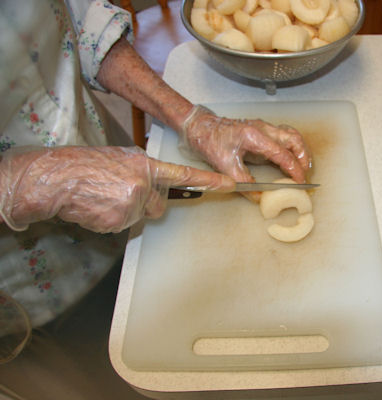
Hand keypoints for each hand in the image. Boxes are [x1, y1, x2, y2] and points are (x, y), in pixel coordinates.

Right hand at [0, 146, 233, 232]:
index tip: (230, 184)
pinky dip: (113, 219)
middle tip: (120, 193)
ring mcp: (131, 205)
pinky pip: (124, 225)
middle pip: (158, 205)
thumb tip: (153, 185)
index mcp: (146, 166)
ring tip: (104, 198)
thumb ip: (144, 171)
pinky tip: (98, 208)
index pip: (185, 175)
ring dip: (126, 211)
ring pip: (140, 216)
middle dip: (145, 203)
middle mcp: (143, 186)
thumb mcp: (121, 159)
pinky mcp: (118, 222)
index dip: (209, 180)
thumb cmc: (87, 165)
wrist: (58, 179)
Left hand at [180, 105, 311, 201]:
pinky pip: (284, 135)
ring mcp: (264, 127)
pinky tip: (292, 157)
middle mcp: (263, 129)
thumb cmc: (210, 141)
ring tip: (303, 167)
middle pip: (294, 139)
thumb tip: (258, 198)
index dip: (294, 170)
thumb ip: (244, 183)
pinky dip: (293, 146)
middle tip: (305, 175)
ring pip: (292, 135)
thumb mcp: (225, 166)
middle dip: (303, 158)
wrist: (201, 127)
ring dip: (301, 151)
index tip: (300, 182)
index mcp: (254, 136)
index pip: (282, 154)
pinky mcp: (262, 130)